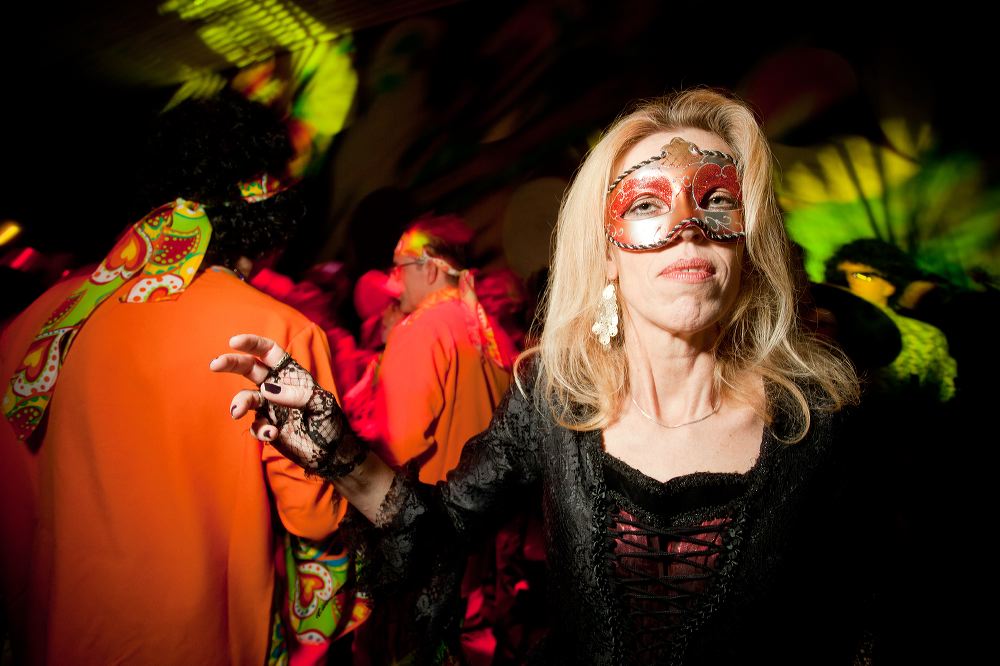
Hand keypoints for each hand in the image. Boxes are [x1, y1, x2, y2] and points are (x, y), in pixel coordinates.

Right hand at [211, 334, 366, 477]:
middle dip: (232, 363)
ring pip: (246, 398)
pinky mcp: (267, 427)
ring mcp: (270, 407)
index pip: (269, 352)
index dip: (252, 344)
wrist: (332, 452)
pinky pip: (255, 425)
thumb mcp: (320, 404)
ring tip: (235, 412)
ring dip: (239, 402)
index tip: (234, 341)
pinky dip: (260, 429)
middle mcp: (276, 387)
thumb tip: (267, 389)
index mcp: (291, 374)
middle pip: (250, 368)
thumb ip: (296, 395)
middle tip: (215, 364)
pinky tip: (272, 434)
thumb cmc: (330, 422)